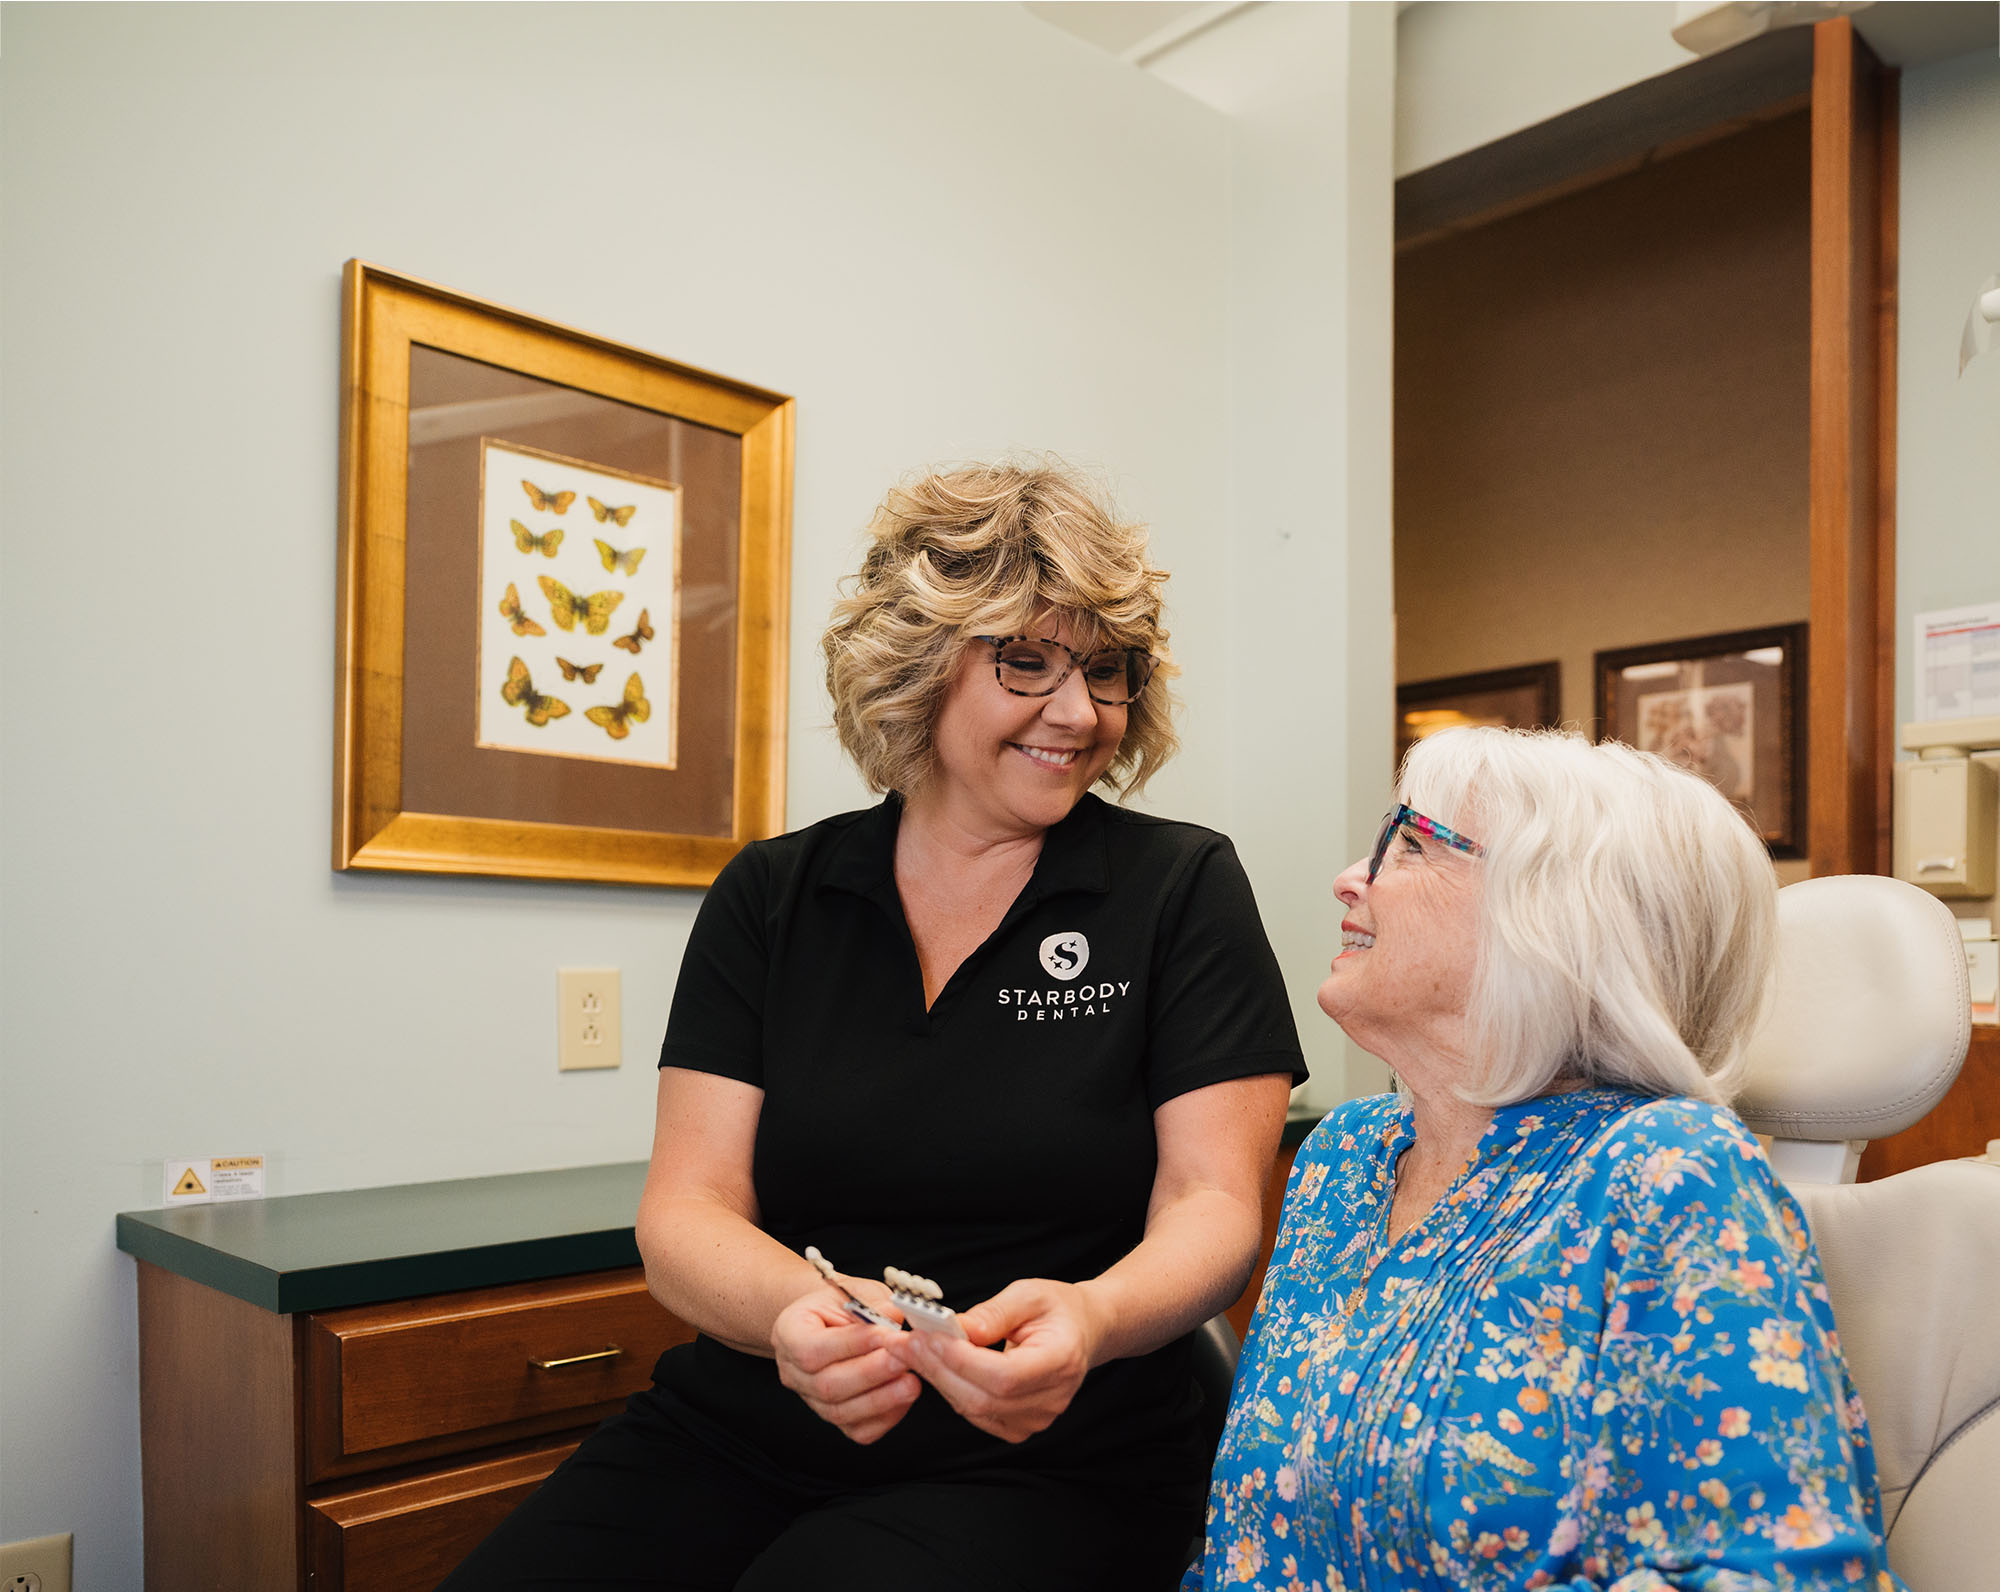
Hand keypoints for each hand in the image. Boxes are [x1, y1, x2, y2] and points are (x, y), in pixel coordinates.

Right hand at [771, 1278, 918, 1444]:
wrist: (834, 1319)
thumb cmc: (843, 1303)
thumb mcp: (855, 1291)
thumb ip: (871, 1304)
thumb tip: (893, 1316)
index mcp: (789, 1333)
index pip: (812, 1349)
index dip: (851, 1344)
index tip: (886, 1334)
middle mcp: (793, 1372)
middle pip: (827, 1385)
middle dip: (871, 1373)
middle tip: (904, 1358)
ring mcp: (812, 1400)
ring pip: (842, 1412)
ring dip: (882, 1398)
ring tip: (911, 1380)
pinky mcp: (837, 1418)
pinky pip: (859, 1429)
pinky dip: (886, 1416)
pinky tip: (905, 1396)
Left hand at [887, 1278, 1101, 1443]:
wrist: (1080, 1333)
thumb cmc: (1056, 1309)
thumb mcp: (1029, 1294)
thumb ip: (994, 1313)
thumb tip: (956, 1328)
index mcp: (1061, 1362)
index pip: (1005, 1376)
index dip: (963, 1361)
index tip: (929, 1337)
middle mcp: (1051, 1399)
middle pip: (984, 1398)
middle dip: (938, 1368)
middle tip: (906, 1342)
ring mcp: (1036, 1419)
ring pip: (974, 1408)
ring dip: (938, 1378)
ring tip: (912, 1350)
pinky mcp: (1019, 1426)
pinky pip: (975, 1414)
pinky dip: (950, 1389)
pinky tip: (934, 1365)